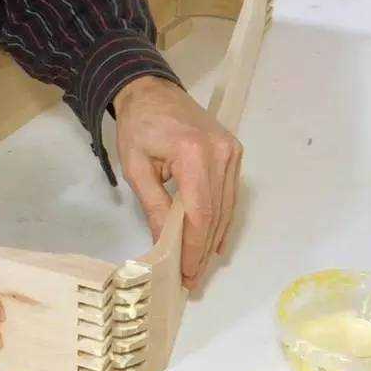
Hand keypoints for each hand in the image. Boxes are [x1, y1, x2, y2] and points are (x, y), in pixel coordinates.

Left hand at [114, 76, 242, 289]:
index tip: (187, 274)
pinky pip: (229, 194)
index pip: (201, 212)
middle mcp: (222, 153)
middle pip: (217, 214)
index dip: (195, 247)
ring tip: (199, 268)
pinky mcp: (234, 152)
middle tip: (192, 280)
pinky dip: (221, 220)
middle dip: (203, 250)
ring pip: (227, 208)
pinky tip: (212, 242)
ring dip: (213, 239)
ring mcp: (232, 152)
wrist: (151, 90)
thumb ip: (154, 206)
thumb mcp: (136, 167)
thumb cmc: (137, 126)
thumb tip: (164, 244)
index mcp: (195, 154)